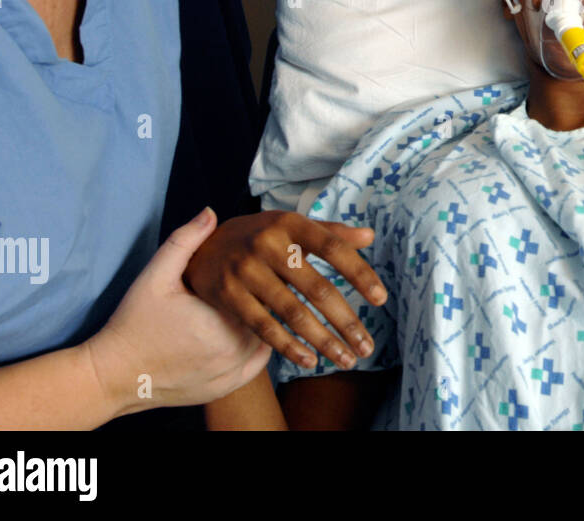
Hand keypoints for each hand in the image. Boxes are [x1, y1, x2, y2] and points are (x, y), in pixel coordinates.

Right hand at [84, 208, 272, 416]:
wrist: (114, 375)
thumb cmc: (133, 324)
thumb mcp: (154, 277)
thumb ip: (184, 242)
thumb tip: (210, 212)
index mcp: (222, 319)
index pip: (263, 291)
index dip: (262, 277)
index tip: (260, 266)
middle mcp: (232, 350)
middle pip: (266, 316)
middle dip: (264, 299)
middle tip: (260, 283)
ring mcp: (229, 373)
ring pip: (264, 340)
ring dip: (263, 324)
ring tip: (256, 304)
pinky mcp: (224, 388)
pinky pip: (256, 365)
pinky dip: (256, 348)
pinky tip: (248, 331)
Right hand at [182, 211, 385, 369]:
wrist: (202, 247)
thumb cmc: (261, 237)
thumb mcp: (291, 226)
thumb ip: (331, 232)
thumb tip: (370, 236)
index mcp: (290, 223)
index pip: (334, 248)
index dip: (360, 273)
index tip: (381, 299)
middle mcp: (268, 244)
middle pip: (317, 288)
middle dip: (346, 321)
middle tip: (367, 346)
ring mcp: (246, 270)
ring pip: (293, 313)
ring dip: (324, 341)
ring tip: (346, 359)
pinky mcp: (228, 294)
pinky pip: (264, 327)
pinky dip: (289, 347)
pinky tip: (310, 360)